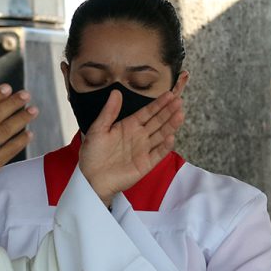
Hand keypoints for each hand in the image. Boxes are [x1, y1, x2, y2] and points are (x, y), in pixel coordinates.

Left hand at [78, 90, 183, 205]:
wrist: (90, 178)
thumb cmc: (92, 154)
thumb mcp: (98, 129)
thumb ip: (109, 111)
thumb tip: (116, 92)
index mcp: (129, 126)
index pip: (147, 112)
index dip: (158, 104)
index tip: (169, 94)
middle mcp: (139, 136)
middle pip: (157, 122)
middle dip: (168, 111)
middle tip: (179, 101)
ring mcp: (144, 150)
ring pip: (161, 135)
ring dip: (171, 125)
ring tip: (180, 114)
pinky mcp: (145, 164)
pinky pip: (158, 154)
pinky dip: (165, 146)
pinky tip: (171, 137)